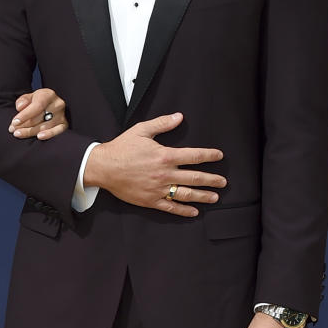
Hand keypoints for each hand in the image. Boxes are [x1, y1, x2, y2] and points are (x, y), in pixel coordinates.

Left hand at [9, 88, 67, 139]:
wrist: (48, 106)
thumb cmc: (36, 102)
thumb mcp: (29, 97)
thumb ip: (23, 100)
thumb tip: (20, 107)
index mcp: (48, 94)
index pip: (37, 106)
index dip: (25, 115)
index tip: (14, 122)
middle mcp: (57, 104)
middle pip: (39, 118)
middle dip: (23, 125)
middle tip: (12, 129)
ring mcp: (62, 115)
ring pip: (44, 126)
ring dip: (30, 132)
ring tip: (18, 134)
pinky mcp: (64, 124)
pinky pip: (57, 131)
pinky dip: (48, 134)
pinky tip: (39, 137)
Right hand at [84, 112, 224, 213]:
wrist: (103, 167)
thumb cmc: (121, 148)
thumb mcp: (141, 130)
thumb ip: (162, 124)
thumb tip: (179, 116)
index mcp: (165, 156)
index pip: (194, 156)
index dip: (209, 155)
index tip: (219, 156)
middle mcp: (165, 174)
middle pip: (195, 178)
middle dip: (212, 180)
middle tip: (223, 182)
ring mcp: (158, 189)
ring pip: (186, 194)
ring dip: (203, 196)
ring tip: (215, 197)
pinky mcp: (150, 200)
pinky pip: (170, 207)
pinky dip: (184, 210)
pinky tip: (194, 211)